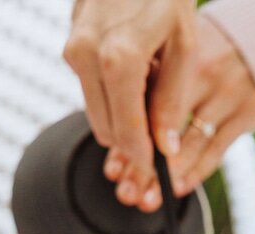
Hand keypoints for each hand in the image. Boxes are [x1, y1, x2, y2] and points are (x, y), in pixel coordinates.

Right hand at [64, 0, 197, 201]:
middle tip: (160, 139)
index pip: (126, 129)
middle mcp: (87, 54)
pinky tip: (136, 75)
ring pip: (95, 111)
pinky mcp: (70, 42)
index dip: (143, 156)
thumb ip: (172, 102)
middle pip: (106, 127)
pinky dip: (112, 94)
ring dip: (122, 116)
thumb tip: (166, 148)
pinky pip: (91, 87)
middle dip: (132, 140)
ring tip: (151, 95)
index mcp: (120, 58)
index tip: (158, 170)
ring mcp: (73, 47)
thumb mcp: (184, 48)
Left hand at [104, 15, 254, 210]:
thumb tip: (121, 150)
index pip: (142, 105)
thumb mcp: (176, 66)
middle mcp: (200, 71)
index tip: (114, 171)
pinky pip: (216, 151)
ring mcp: (226, 93)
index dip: (126, 140)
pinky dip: (195, 172)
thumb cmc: (207, 61)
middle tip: (128, 192)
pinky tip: (179, 188)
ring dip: (168, 177)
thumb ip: (151, 98)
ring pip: (190, 144)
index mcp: (174, 56)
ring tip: (149, 199)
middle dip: (143, 165)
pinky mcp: (246, 112)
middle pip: (163, 126)